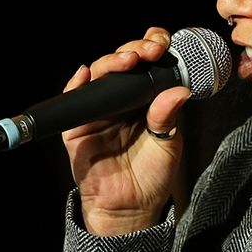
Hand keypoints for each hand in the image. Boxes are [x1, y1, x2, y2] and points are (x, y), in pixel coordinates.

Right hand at [62, 27, 191, 235]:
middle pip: (122, 63)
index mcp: (146, 100)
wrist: (129, 209)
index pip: (148, 65)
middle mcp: (121, 101)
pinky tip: (86, 73)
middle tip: (149, 49)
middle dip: (135, 49)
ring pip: (99, 75)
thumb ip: (168, 116)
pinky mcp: (78, 127)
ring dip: (111, 62)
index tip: (162, 42)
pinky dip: (76, 84)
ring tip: (127, 60)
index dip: (152, 47)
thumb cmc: (152, 177)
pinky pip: (73, 100)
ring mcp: (98, 111)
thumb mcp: (168, 144)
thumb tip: (178, 89)